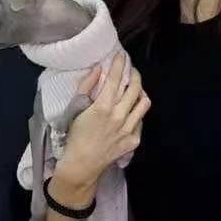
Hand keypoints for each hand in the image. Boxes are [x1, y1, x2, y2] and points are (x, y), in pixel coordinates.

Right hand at [54, 55, 149, 196]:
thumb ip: (86, 86)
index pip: (116, 78)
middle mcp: (119, 116)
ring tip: (135, 89)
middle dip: (134, 74)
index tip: (122, 55)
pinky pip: (141, 120)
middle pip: (135, 87)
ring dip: (140, 92)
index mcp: (103, 106)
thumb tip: (98, 69)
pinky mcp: (134, 140)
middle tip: (130, 69)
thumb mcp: (76, 109)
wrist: (82, 164)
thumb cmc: (75, 135)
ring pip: (144, 103)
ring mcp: (129, 129)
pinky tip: (130, 111)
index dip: (120, 63)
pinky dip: (137, 112)